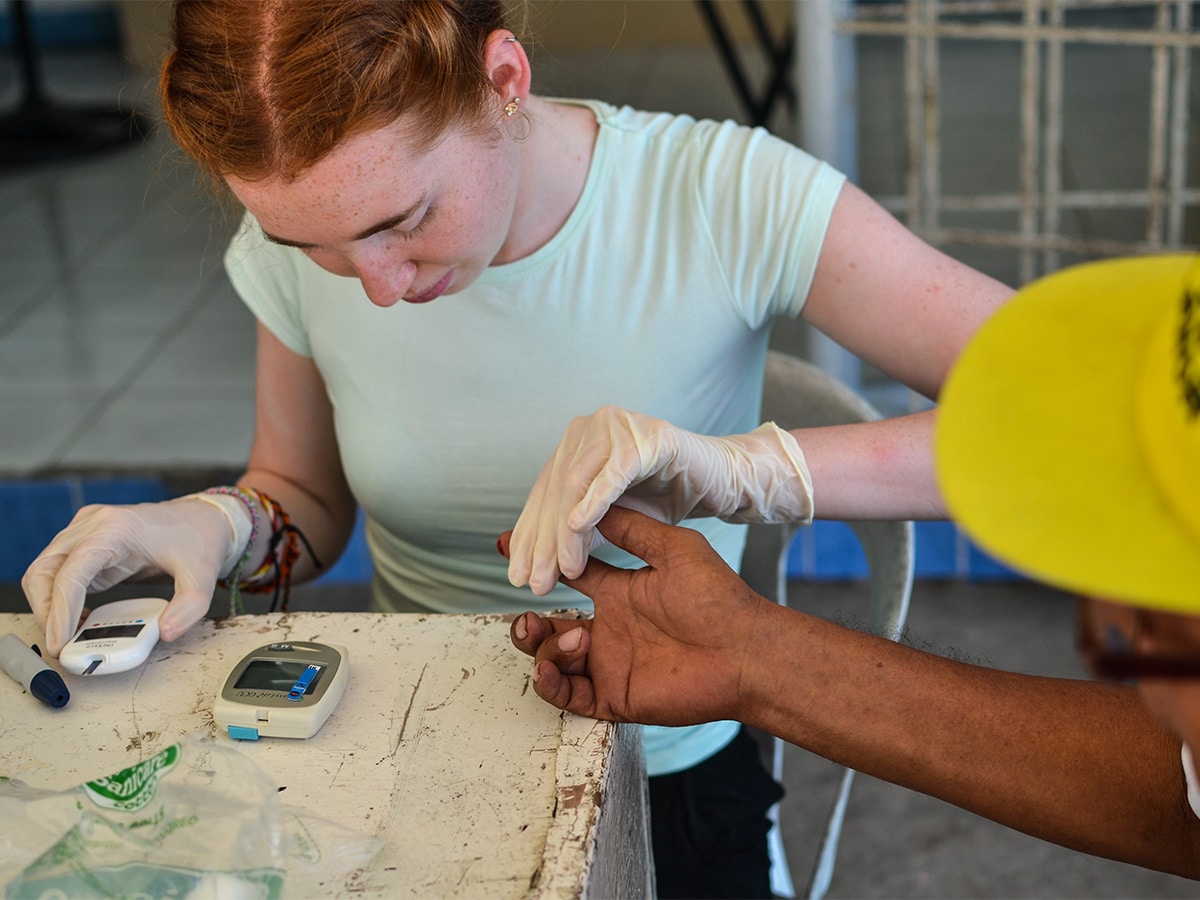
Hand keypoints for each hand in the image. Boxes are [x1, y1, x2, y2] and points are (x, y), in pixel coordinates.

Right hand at [22, 497, 243, 654]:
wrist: (203, 519)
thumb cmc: (199, 541)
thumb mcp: (202, 576)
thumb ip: (189, 607)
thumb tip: (164, 633)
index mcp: (116, 528)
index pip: (72, 571)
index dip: (60, 610)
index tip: (61, 642)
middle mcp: (93, 525)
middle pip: (45, 570)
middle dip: (46, 611)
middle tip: (61, 645)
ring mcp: (86, 531)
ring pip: (44, 570)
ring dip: (48, 605)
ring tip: (69, 636)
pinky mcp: (87, 542)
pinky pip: (59, 571)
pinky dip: (59, 597)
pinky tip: (78, 619)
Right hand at [505, 505, 773, 724]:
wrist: (746, 650)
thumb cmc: (718, 597)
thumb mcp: (673, 549)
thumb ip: (631, 529)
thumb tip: (594, 501)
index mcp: (620, 592)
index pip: (569, 576)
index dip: (541, 562)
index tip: (508, 544)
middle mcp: (610, 628)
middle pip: (549, 625)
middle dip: (526, 622)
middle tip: (526, 611)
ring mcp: (610, 663)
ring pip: (552, 659)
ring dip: (546, 647)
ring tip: (574, 637)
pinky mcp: (615, 696)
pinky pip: (568, 696)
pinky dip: (551, 683)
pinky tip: (552, 667)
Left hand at [507, 405, 811, 594]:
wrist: (718, 479)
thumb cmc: (664, 496)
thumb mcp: (611, 518)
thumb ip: (574, 529)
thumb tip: (528, 559)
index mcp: (575, 444)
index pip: (543, 494)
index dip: (529, 536)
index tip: (518, 576)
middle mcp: (588, 429)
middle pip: (554, 491)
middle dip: (542, 542)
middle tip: (534, 582)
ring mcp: (615, 428)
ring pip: (574, 485)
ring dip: (564, 533)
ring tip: (562, 572)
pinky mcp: (644, 438)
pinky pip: (611, 474)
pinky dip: (592, 504)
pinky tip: (577, 532)